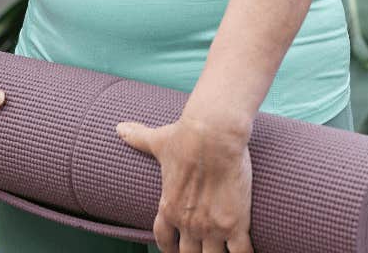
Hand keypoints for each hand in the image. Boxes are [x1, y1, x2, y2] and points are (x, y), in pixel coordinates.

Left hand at [115, 115, 254, 252]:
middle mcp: (188, 223)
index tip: (176, 247)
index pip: (163, 239)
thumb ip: (139, 139)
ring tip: (223, 249)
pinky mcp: (235, 224)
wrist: (212, 134)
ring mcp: (211, 227)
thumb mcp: (158, 141)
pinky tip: (247, 251)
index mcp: (169, 207)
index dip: (169, 247)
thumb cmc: (185, 137)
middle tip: (203, 248)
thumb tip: (119, 127)